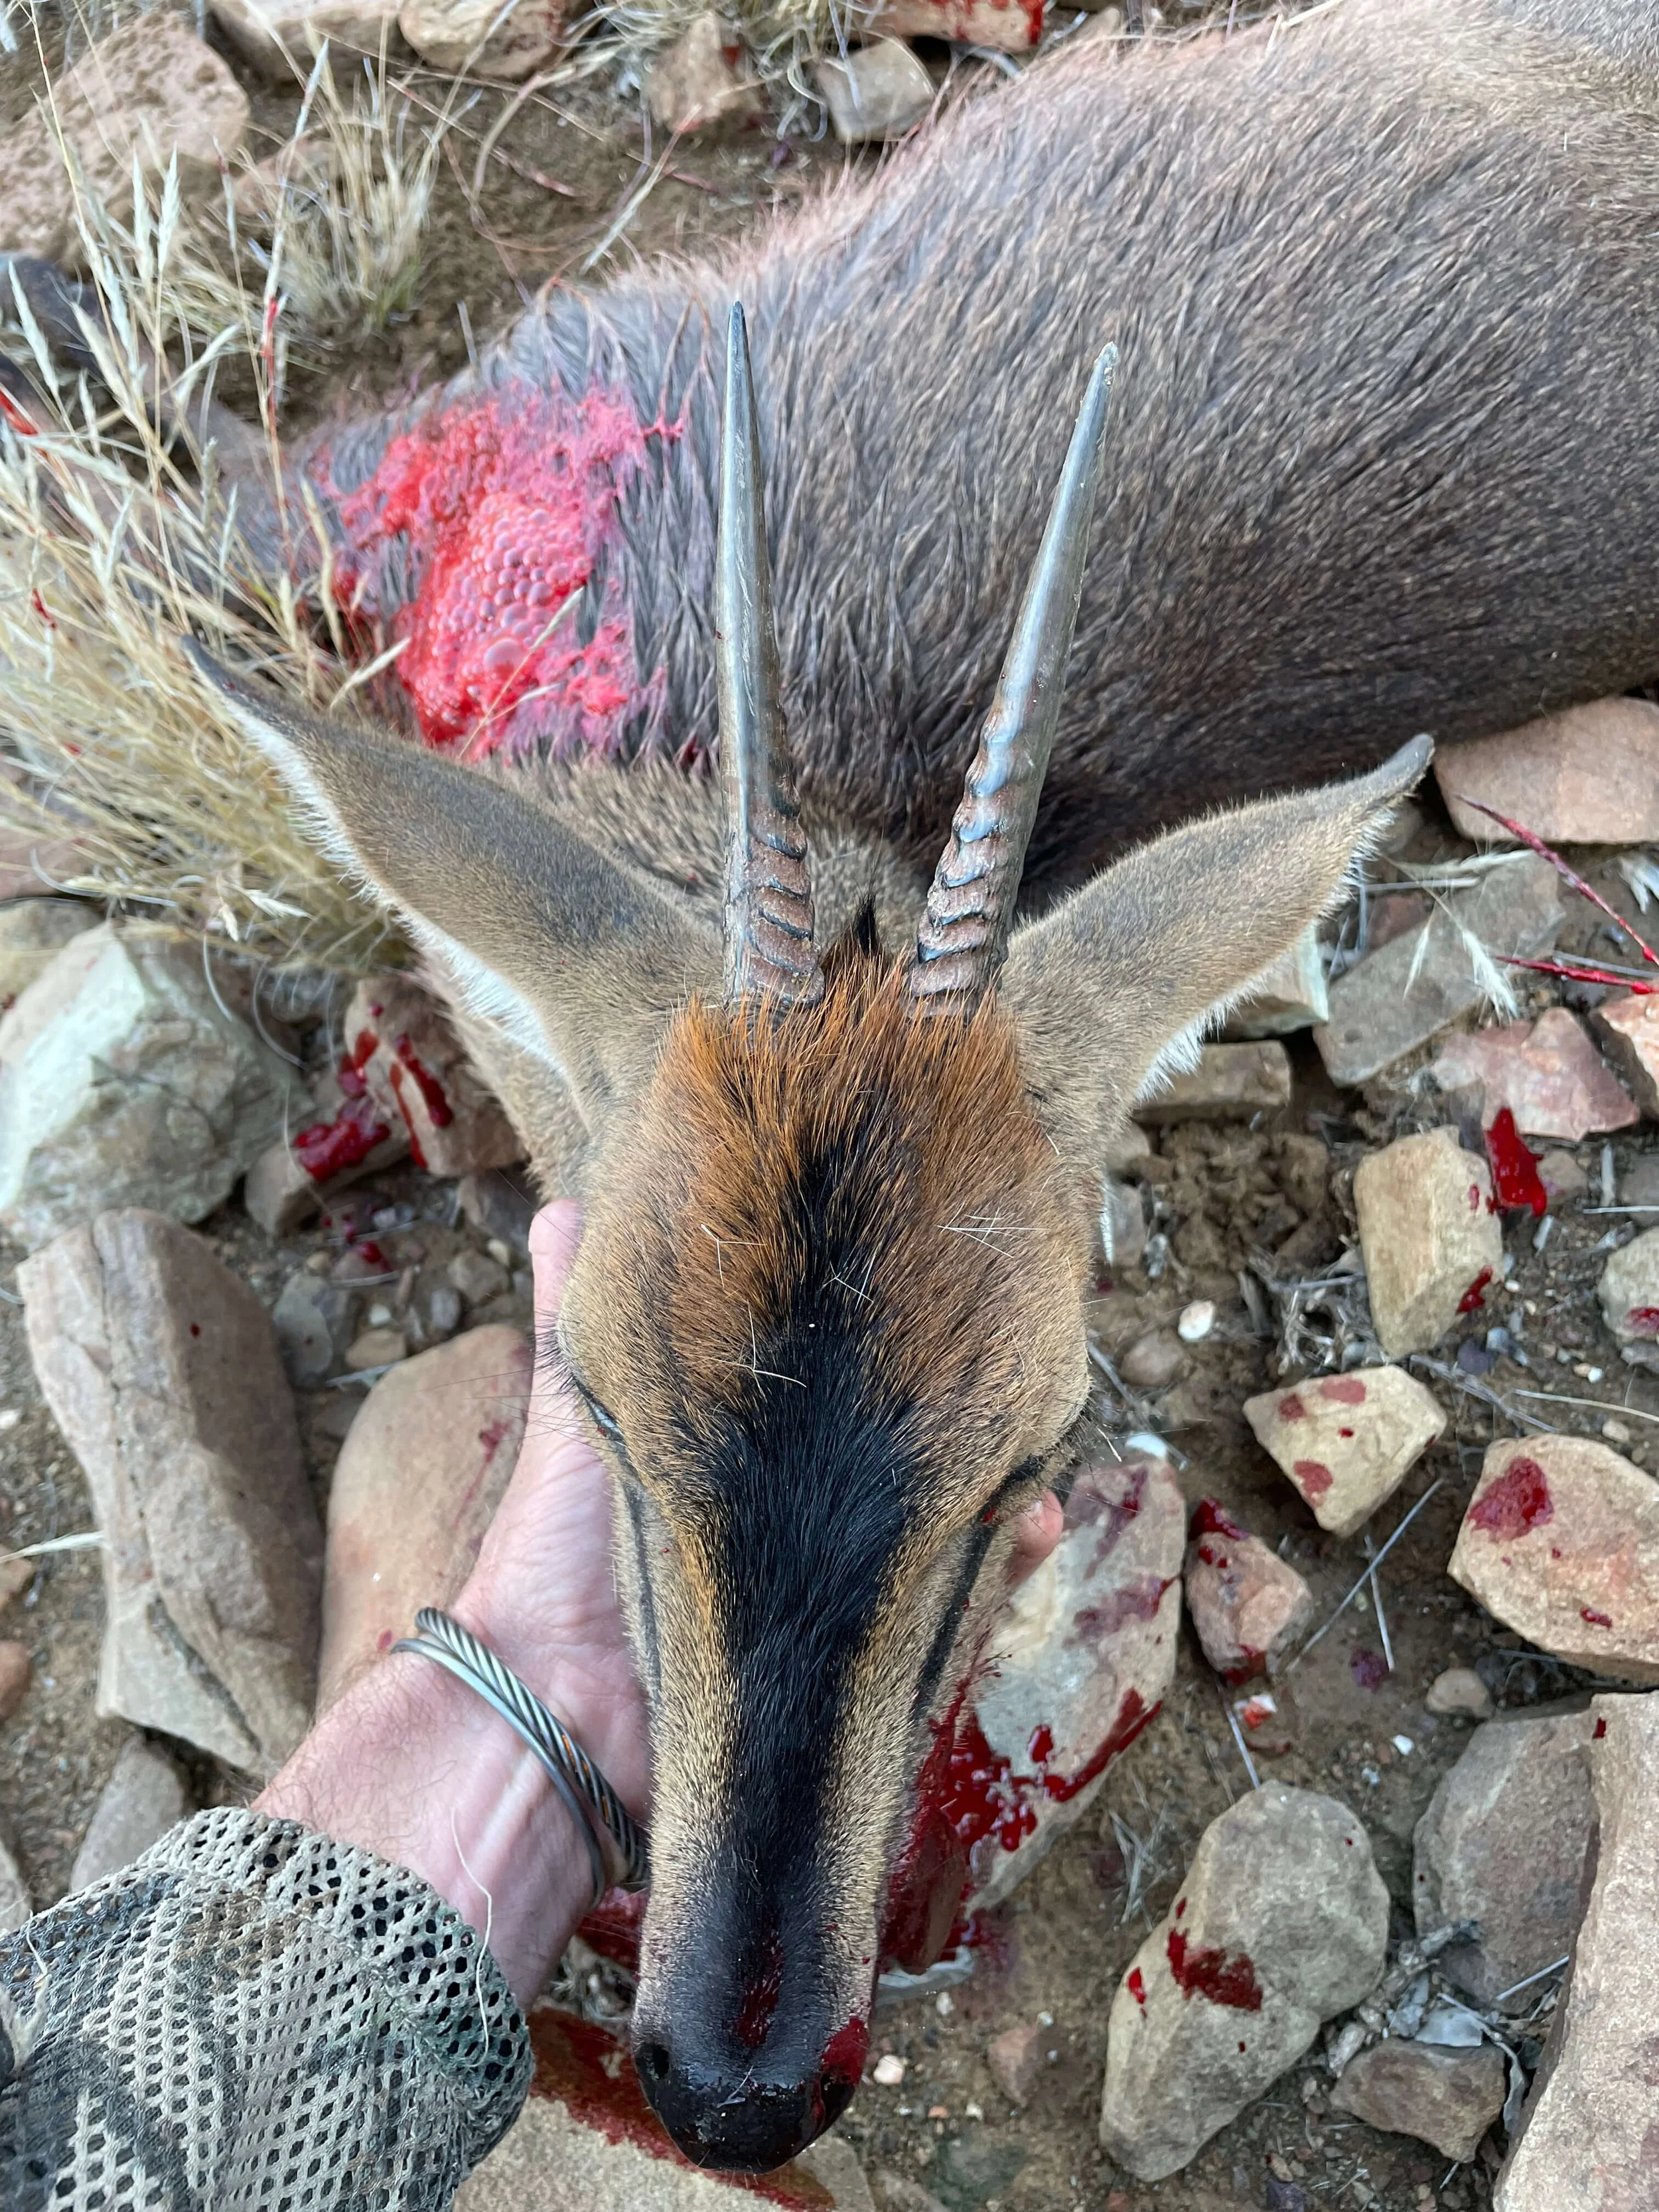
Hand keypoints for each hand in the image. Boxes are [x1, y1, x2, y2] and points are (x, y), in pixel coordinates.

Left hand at [259, 1202, 1062, 2004]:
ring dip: (1000, 1493)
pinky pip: (953, 1620)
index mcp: (747, 1474)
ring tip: (1036, 1454)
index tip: (934, 1304)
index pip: (841, 1413)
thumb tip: (562, 1208)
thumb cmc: (552, 1556)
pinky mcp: (863, 1671)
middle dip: (965, 1428)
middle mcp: (800, 1537)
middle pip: (907, 1474)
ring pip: (948, 1536)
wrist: (550, 1706)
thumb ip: (569, 1321)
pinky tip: (1032, 1525)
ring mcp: (837, 1605)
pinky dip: (1002, 1573)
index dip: (890, 1369)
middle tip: (1011, 1372)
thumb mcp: (576, 1414)